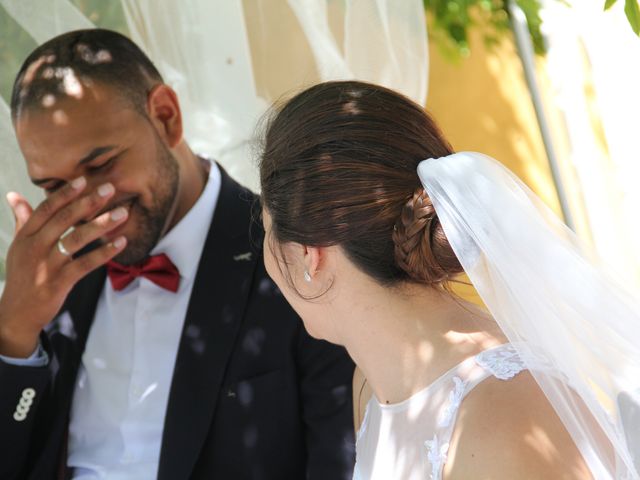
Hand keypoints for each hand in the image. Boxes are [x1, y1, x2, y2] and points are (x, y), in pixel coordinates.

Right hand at [0, 177, 127, 357]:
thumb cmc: (23, 275)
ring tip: (123, 213)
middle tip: (110, 188)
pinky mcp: (59, 282)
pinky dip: (104, 252)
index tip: (84, 179)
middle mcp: (34, 248)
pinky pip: (85, 264)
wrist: (17, 313)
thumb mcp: (19, 247)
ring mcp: (46, 266)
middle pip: (63, 219)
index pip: (46, 209)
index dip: (65, 193)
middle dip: (88, 202)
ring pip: (76, 239)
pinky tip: (121, 242)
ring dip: (101, 225)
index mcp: (26, 236)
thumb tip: (14, 195)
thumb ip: (22, 220)